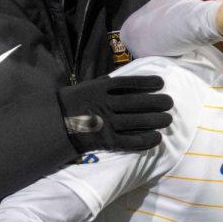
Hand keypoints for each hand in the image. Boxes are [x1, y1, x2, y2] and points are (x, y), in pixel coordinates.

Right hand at [58, 75, 172, 152]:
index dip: (146, 83)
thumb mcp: (85, 87)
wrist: (52, 127)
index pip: (127, 84)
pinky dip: (145, 140)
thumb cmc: (70, 104)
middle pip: (136, 102)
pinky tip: (156, 138)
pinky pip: (129, 141)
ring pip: (136, 121)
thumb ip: (103, 84)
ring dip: (155, 120)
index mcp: (99, 89)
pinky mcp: (105, 141)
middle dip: (156, 102)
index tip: (160, 83)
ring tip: (168, 119)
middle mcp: (104, 105)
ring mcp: (105, 123)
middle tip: (170, 102)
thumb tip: (119, 80)